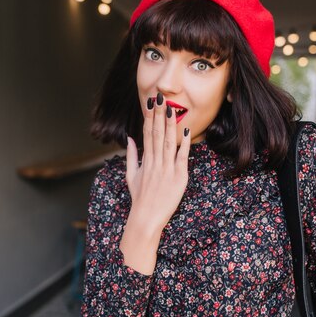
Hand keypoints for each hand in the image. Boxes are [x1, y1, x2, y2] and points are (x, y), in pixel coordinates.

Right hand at [125, 92, 190, 235]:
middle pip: (157, 133)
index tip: (151, 103)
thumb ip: (131, 156)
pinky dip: (184, 143)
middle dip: (159, 114)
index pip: (147, 133)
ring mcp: (166, 169)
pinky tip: (186, 131)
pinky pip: (182, 157)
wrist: (146, 218)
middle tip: (161, 97)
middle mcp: (155, 162)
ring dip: (170, 124)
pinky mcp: (178, 177)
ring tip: (171, 108)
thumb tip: (130, 138)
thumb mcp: (131, 176)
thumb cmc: (139, 199)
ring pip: (168, 142)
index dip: (149, 117)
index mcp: (144, 161)